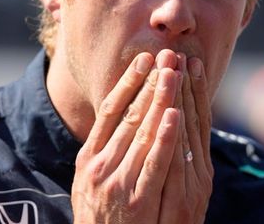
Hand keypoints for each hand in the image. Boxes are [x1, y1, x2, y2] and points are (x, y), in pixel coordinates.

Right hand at [71, 50, 212, 223]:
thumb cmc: (98, 218)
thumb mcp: (88, 181)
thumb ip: (102, 151)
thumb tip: (118, 116)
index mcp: (88, 158)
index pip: (109, 111)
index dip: (127, 83)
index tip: (144, 59)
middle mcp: (100, 166)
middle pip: (128, 116)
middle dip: (150, 83)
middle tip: (166, 56)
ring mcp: (118, 184)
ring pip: (142, 133)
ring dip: (160, 100)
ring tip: (174, 73)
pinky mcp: (137, 201)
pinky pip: (154, 164)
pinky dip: (164, 138)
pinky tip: (175, 115)